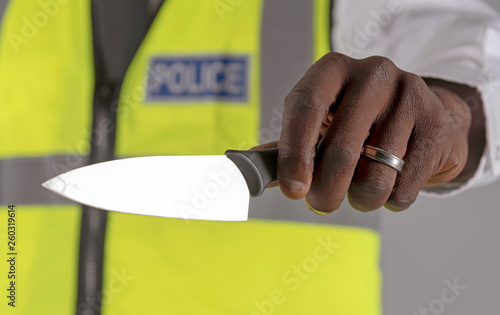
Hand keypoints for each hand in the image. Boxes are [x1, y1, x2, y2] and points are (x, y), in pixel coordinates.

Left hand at [275, 52, 473, 212]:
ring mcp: (410, 96)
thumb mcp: (323, 123)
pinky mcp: (438, 126)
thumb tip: (248, 168)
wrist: (424, 120)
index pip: (304, 105)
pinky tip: (392, 182)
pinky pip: (404, 188)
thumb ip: (288, 145)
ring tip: (360, 190)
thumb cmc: (361, 124)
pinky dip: (390, 200)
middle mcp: (373, 74)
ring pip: (375, 177)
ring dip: (360, 199)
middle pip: (340, 149)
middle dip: (325, 191)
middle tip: (320, 203)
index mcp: (333, 69)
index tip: (292, 189)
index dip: (293, 152)